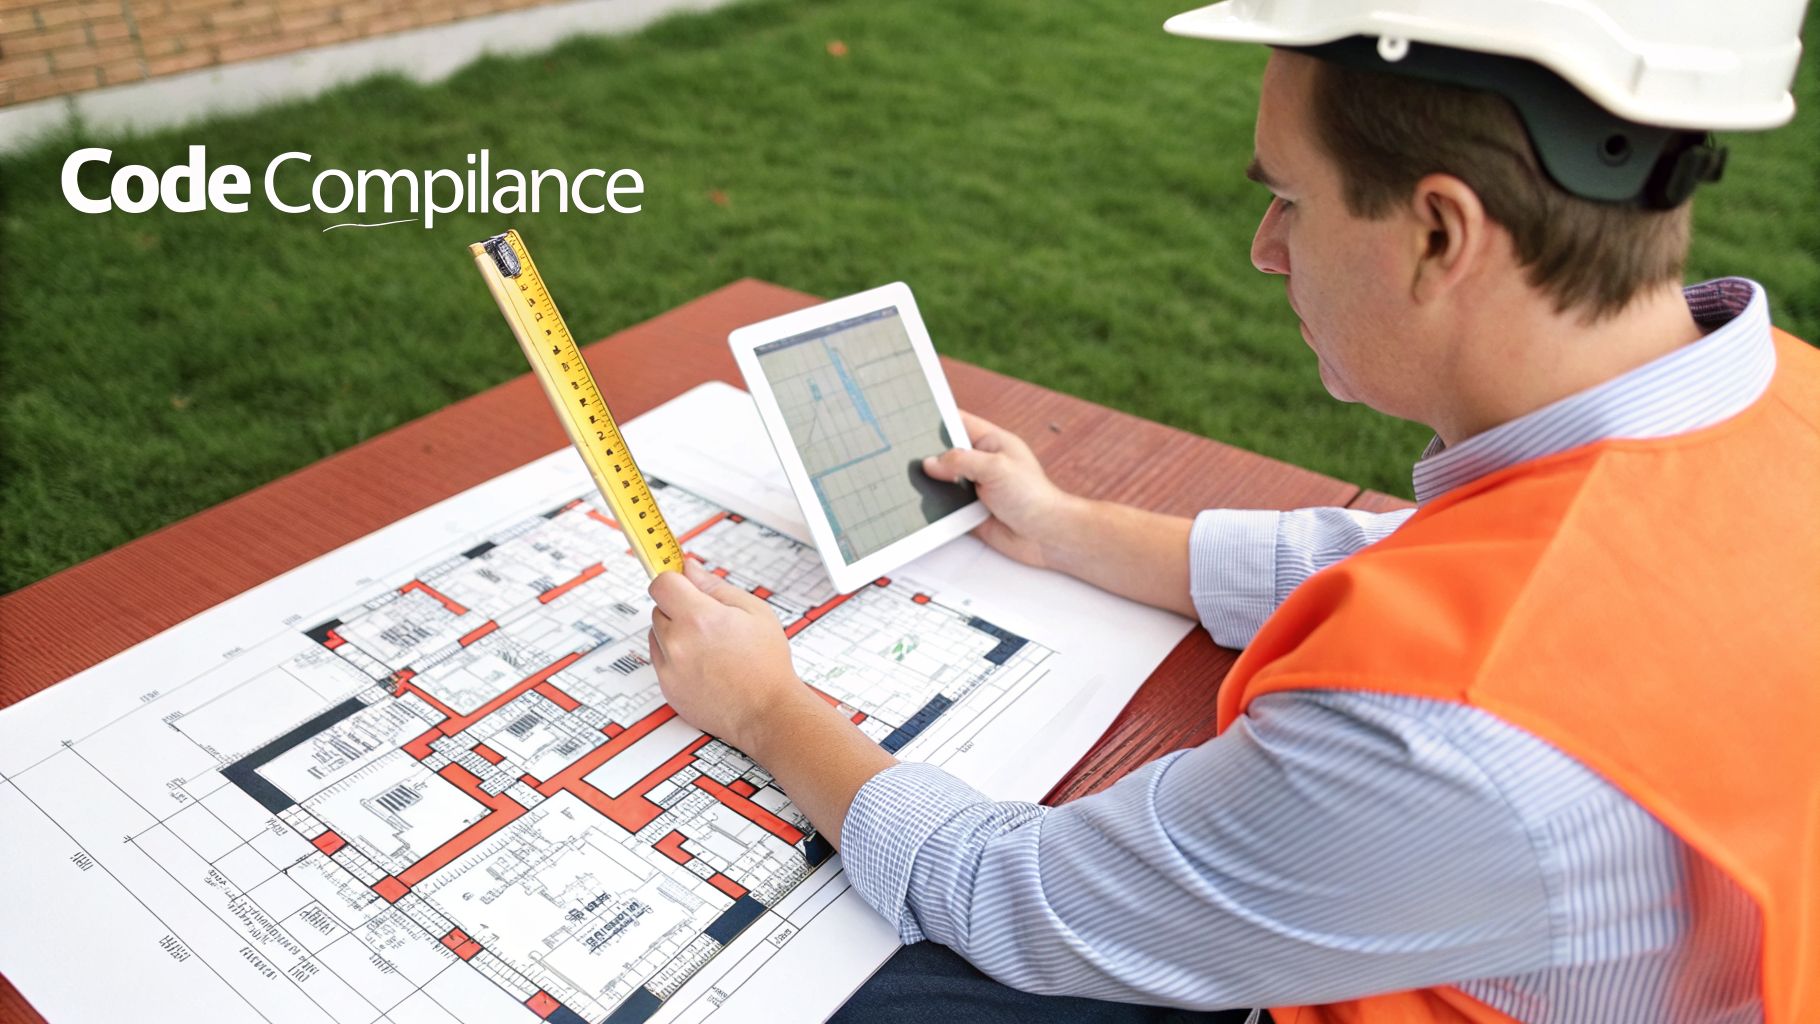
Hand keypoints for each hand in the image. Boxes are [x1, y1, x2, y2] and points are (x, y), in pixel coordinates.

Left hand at [647, 560, 813, 749]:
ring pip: (657, 634)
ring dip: (675, 633)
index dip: (674, 580)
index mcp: (699, 618)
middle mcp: (678, 643)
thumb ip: (715, 586)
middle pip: (658, 608)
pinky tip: (703, 664)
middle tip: (709, 621)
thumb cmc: (767, 664)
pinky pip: (661, 661)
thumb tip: (691, 569)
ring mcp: (670, 668)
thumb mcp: (753, 611)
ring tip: (708, 646)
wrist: (767, 711)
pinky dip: (675, 658)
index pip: (662, 583)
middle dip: (679, 608)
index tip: (681, 582)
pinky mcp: (667, 688)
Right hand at [922, 411, 1086, 567]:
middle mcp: (983, 463)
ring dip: (931, 482)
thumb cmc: (1034, 497)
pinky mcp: (971, 510)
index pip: (959, 422)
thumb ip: (961, 461)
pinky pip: (946, 505)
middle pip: (947, 453)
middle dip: (928, 454)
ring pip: (944, 480)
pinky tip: (921, 504)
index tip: (913, 418)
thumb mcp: (996, 468)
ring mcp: (976, 487)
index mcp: (992, 442)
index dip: (937, 419)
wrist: (1046, 536)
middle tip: (904, 453)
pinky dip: (935, 505)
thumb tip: (931, 462)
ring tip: (909, 478)